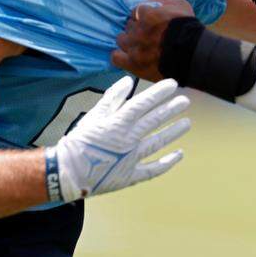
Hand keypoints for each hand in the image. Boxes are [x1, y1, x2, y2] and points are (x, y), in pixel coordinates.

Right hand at [49, 77, 189, 201]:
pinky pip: (153, 169)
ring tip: (187, 123)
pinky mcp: (131, 175)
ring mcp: (131, 158)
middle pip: (154, 121)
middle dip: (171, 109)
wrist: (67, 173)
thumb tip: (128, 81)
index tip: (173, 84)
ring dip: (173, 132)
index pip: (143, 104)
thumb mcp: (92, 116)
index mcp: (117, 123)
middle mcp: (128, 139)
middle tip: (185, 101)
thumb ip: (111, 98)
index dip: (159, 93)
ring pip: (157, 142)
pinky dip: (167, 163)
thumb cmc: (79, 142)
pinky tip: (179, 154)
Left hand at [112, 0, 194, 80]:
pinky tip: (128, 56)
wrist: (194, 55)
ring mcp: (134, 47)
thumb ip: (162, 0)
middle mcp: (137, 30)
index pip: (135, 12)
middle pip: (129, 26)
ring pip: (121, 39)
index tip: (147, 22)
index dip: (141, 17)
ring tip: (138, 46)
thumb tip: (149, 0)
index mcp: (147, 14)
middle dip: (136, 28)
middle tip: (147, 34)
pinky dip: (120, 56)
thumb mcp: (180, 5)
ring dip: (128, 41)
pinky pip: (116, 58)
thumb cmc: (189, 28)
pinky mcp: (133, 63)